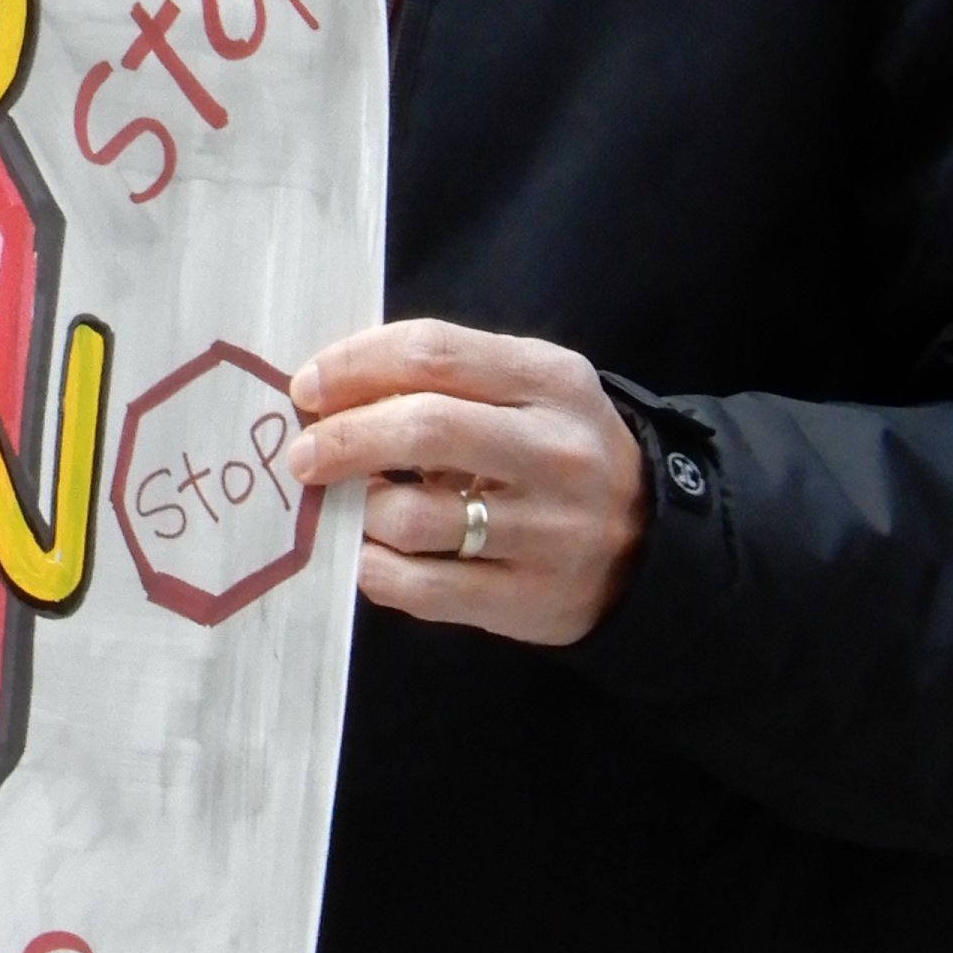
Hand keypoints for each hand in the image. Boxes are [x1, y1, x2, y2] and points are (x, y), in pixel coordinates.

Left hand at [286, 318, 648, 647]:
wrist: (650, 545)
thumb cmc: (555, 453)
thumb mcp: (529, 392)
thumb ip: (447, 380)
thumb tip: (329, 392)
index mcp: (551, 381)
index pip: (434, 352)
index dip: (354, 365)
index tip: (306, 387)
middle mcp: (556, 452)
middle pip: (423, 427)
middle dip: (342, 438)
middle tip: (302, 455)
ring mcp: (548, 531)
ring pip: (414, 517)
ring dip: (357, 511)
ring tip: (347, 505)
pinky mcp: (530, 600)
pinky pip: (421, 587)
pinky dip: (373, 568)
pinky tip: (366, 553)